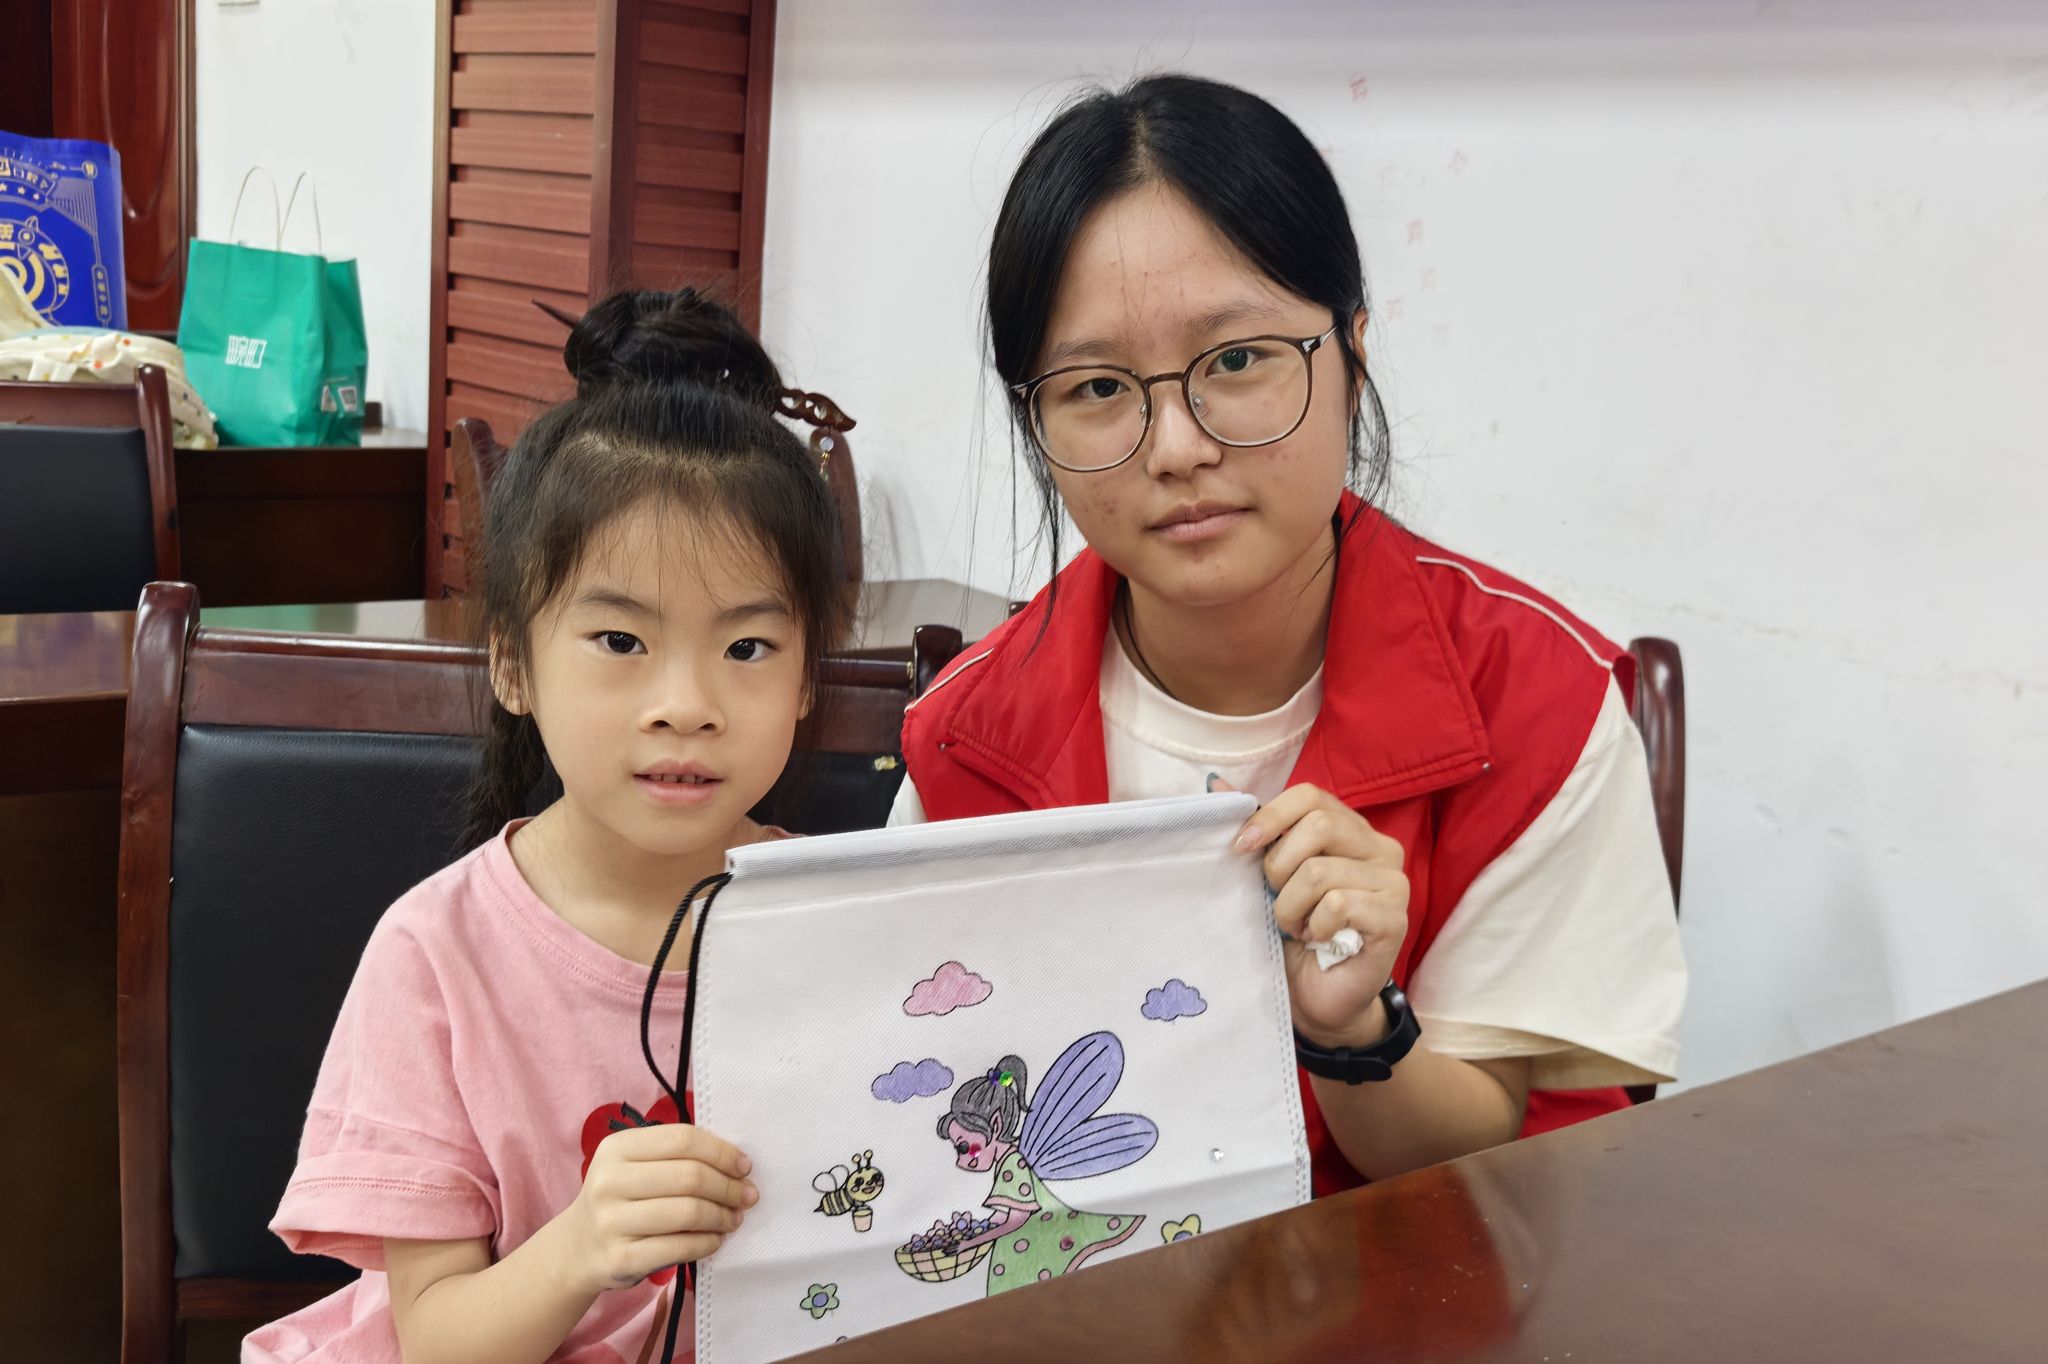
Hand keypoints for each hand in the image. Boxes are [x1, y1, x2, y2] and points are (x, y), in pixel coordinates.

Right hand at [561, 1122, 757, 1293]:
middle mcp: (608, 1181)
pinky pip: (678, 1248)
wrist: (578, 1247)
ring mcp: (611, 1222)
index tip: (744, 1166)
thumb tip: (737, 1164)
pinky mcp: (619, 1258)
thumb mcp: (635, 1166)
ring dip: (721, 1216)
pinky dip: (706, 1243)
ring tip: (733, 1219)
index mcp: (617, 1148)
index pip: (682, 1140)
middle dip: (728, 1187)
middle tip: (747, 1196)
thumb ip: (677, 1157)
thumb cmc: (621, 1199)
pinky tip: (715, 1240)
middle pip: (689, 1176)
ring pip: (687, 1213)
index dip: (721, 1152)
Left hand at [1221, 780, 1410, 1047]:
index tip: (1241, 848)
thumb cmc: (1294, 934)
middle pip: (1319, 825)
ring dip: (1290, 906)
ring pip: (1320, 871)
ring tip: (1295, 927)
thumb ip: (1255, 831)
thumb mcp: (1269, 878)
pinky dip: (1314, 925)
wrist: (1317, 999)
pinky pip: (1339, 905)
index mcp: (1351, 830)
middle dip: (1279, 866)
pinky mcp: (1394, 919)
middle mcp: (1380, 849)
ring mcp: (1393, 884)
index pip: (1310, 796)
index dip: (1270, 816)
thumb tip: (1216, 784)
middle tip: (1275, 898)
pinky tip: (1317, 939)